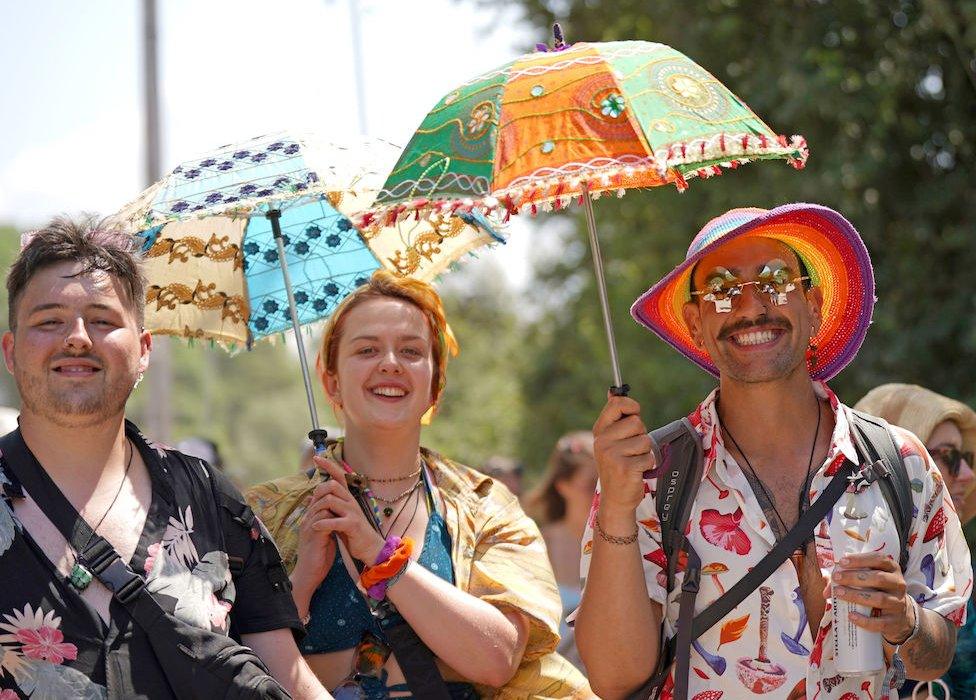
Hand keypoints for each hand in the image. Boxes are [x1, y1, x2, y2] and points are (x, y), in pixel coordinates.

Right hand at [291, 484, 336, 591]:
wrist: (309, 575)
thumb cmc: (319, 556)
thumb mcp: (324, 536)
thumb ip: (328, 523)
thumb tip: (336, 514)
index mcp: (309, 519)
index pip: (318, 497)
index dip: (330, 492)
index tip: (344, 491)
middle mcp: (307, 519)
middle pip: (319, 496)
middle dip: (334, 495)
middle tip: (348, 498)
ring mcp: (309, 526)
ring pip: (322, 505)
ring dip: (336, 507)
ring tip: (346, 511)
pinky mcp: (313, 535)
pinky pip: (324, 518)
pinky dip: (335, 518)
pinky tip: (342, 522)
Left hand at [309, 456, 385, 564]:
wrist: (370, 548)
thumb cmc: (353, 532)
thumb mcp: (340, 516)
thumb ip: (329, 506)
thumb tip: (313, 497)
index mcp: (347, 498)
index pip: (339, 476)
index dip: (328, 466)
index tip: (316, 457)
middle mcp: (351, 501)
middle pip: (333, 485)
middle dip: (319, 490)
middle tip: (312, 501)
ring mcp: (353, 512)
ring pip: (331, 501)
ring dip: (317, 508)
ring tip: (311, 517)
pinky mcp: (353, 525)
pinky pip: (334, 521)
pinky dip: (322, 523)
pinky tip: (315, 527)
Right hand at [592, 393, 653, 515]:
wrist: (615, 498)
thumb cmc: (617, 466)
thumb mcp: (611, 441)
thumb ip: (615, 418)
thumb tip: (614, 391)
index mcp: (599, 431)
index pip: (616, 404)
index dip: (630, 405)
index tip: (634, 411)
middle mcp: (602, 441)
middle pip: (636, 422)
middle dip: (640, 434)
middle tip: (631, 449)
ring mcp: (612, 455)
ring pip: (644, 440)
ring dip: (644, 452)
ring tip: (633, 461)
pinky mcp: (625, 468)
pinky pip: (649, 456)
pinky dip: (647, 464)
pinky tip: (636, 472)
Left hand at [826, 552, 914, 643]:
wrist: (900, 617)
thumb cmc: (877, 592)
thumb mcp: (867, 582)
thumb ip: (847, 581)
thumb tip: (826, 591)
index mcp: (891, 569)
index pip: (879, 559)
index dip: (860, 559)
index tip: (842, 562)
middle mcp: (898, 584)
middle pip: (878, 578)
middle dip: (854, 577)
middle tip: (836, 578)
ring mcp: (898, 603)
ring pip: (879, 598)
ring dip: (856, 595)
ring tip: (839, 593)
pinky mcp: (895, 622)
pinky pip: (881, 622)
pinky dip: (865, 620)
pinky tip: (851, 616)